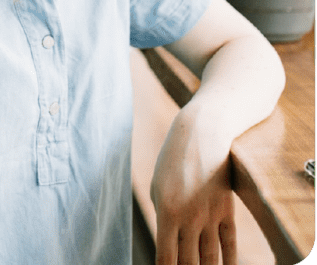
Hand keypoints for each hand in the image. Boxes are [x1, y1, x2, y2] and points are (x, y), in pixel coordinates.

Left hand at [150, 108, 236, 264]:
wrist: (201, 136)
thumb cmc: (172, 162)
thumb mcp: (157, 188)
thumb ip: (163, 218)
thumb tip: (167, 245)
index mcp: (166, 212)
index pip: (166, 257)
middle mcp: (190, 218)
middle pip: (189, 262)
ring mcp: (211, 216)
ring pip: (210, 259)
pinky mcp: (227, 212)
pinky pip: (229, 245)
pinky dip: (228, 263)